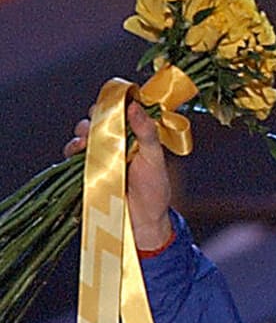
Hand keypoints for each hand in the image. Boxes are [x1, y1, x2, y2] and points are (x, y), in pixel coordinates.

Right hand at [64, 101, 173, 250]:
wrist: (143, 221)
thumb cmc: (154, 190)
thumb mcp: (155, 158)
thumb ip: (147, 133)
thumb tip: (135, 106)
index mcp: (135, 135)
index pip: (120, 111)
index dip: (115, 103)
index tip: (115, 101)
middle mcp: (116, 142)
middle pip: (98, 119)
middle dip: (96, 116)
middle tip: (99, 120)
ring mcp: (100, 154)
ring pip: (84, 134)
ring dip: (84, 132)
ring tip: (89, 138)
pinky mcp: (87, 168)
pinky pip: (73, 154)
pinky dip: (73, 149)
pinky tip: (78, 150)